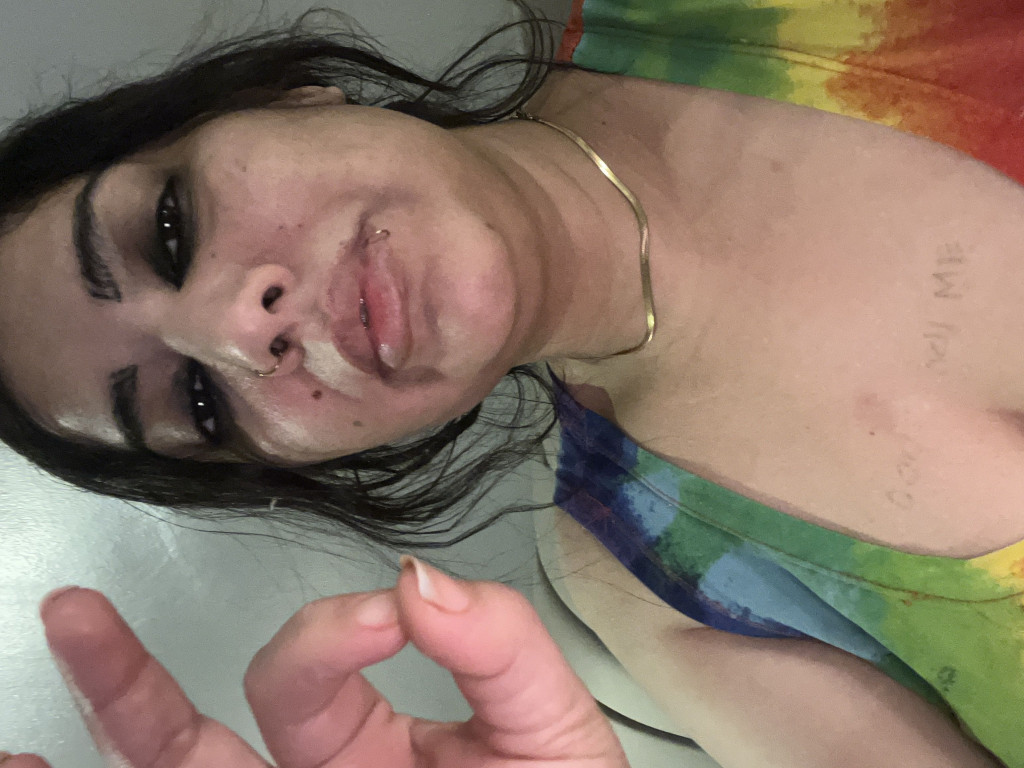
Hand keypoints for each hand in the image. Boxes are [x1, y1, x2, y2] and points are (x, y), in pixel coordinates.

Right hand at [2, 557, 628, 767]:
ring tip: (45, 663)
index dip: (333, 634)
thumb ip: (498, 647)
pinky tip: (31, 766)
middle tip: (79, 614)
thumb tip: (415, 579)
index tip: (389, 616)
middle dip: (135, 680)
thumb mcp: (549, 726)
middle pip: (204, 741)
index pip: (315, 671)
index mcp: (377, 739)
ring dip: (104, 726)